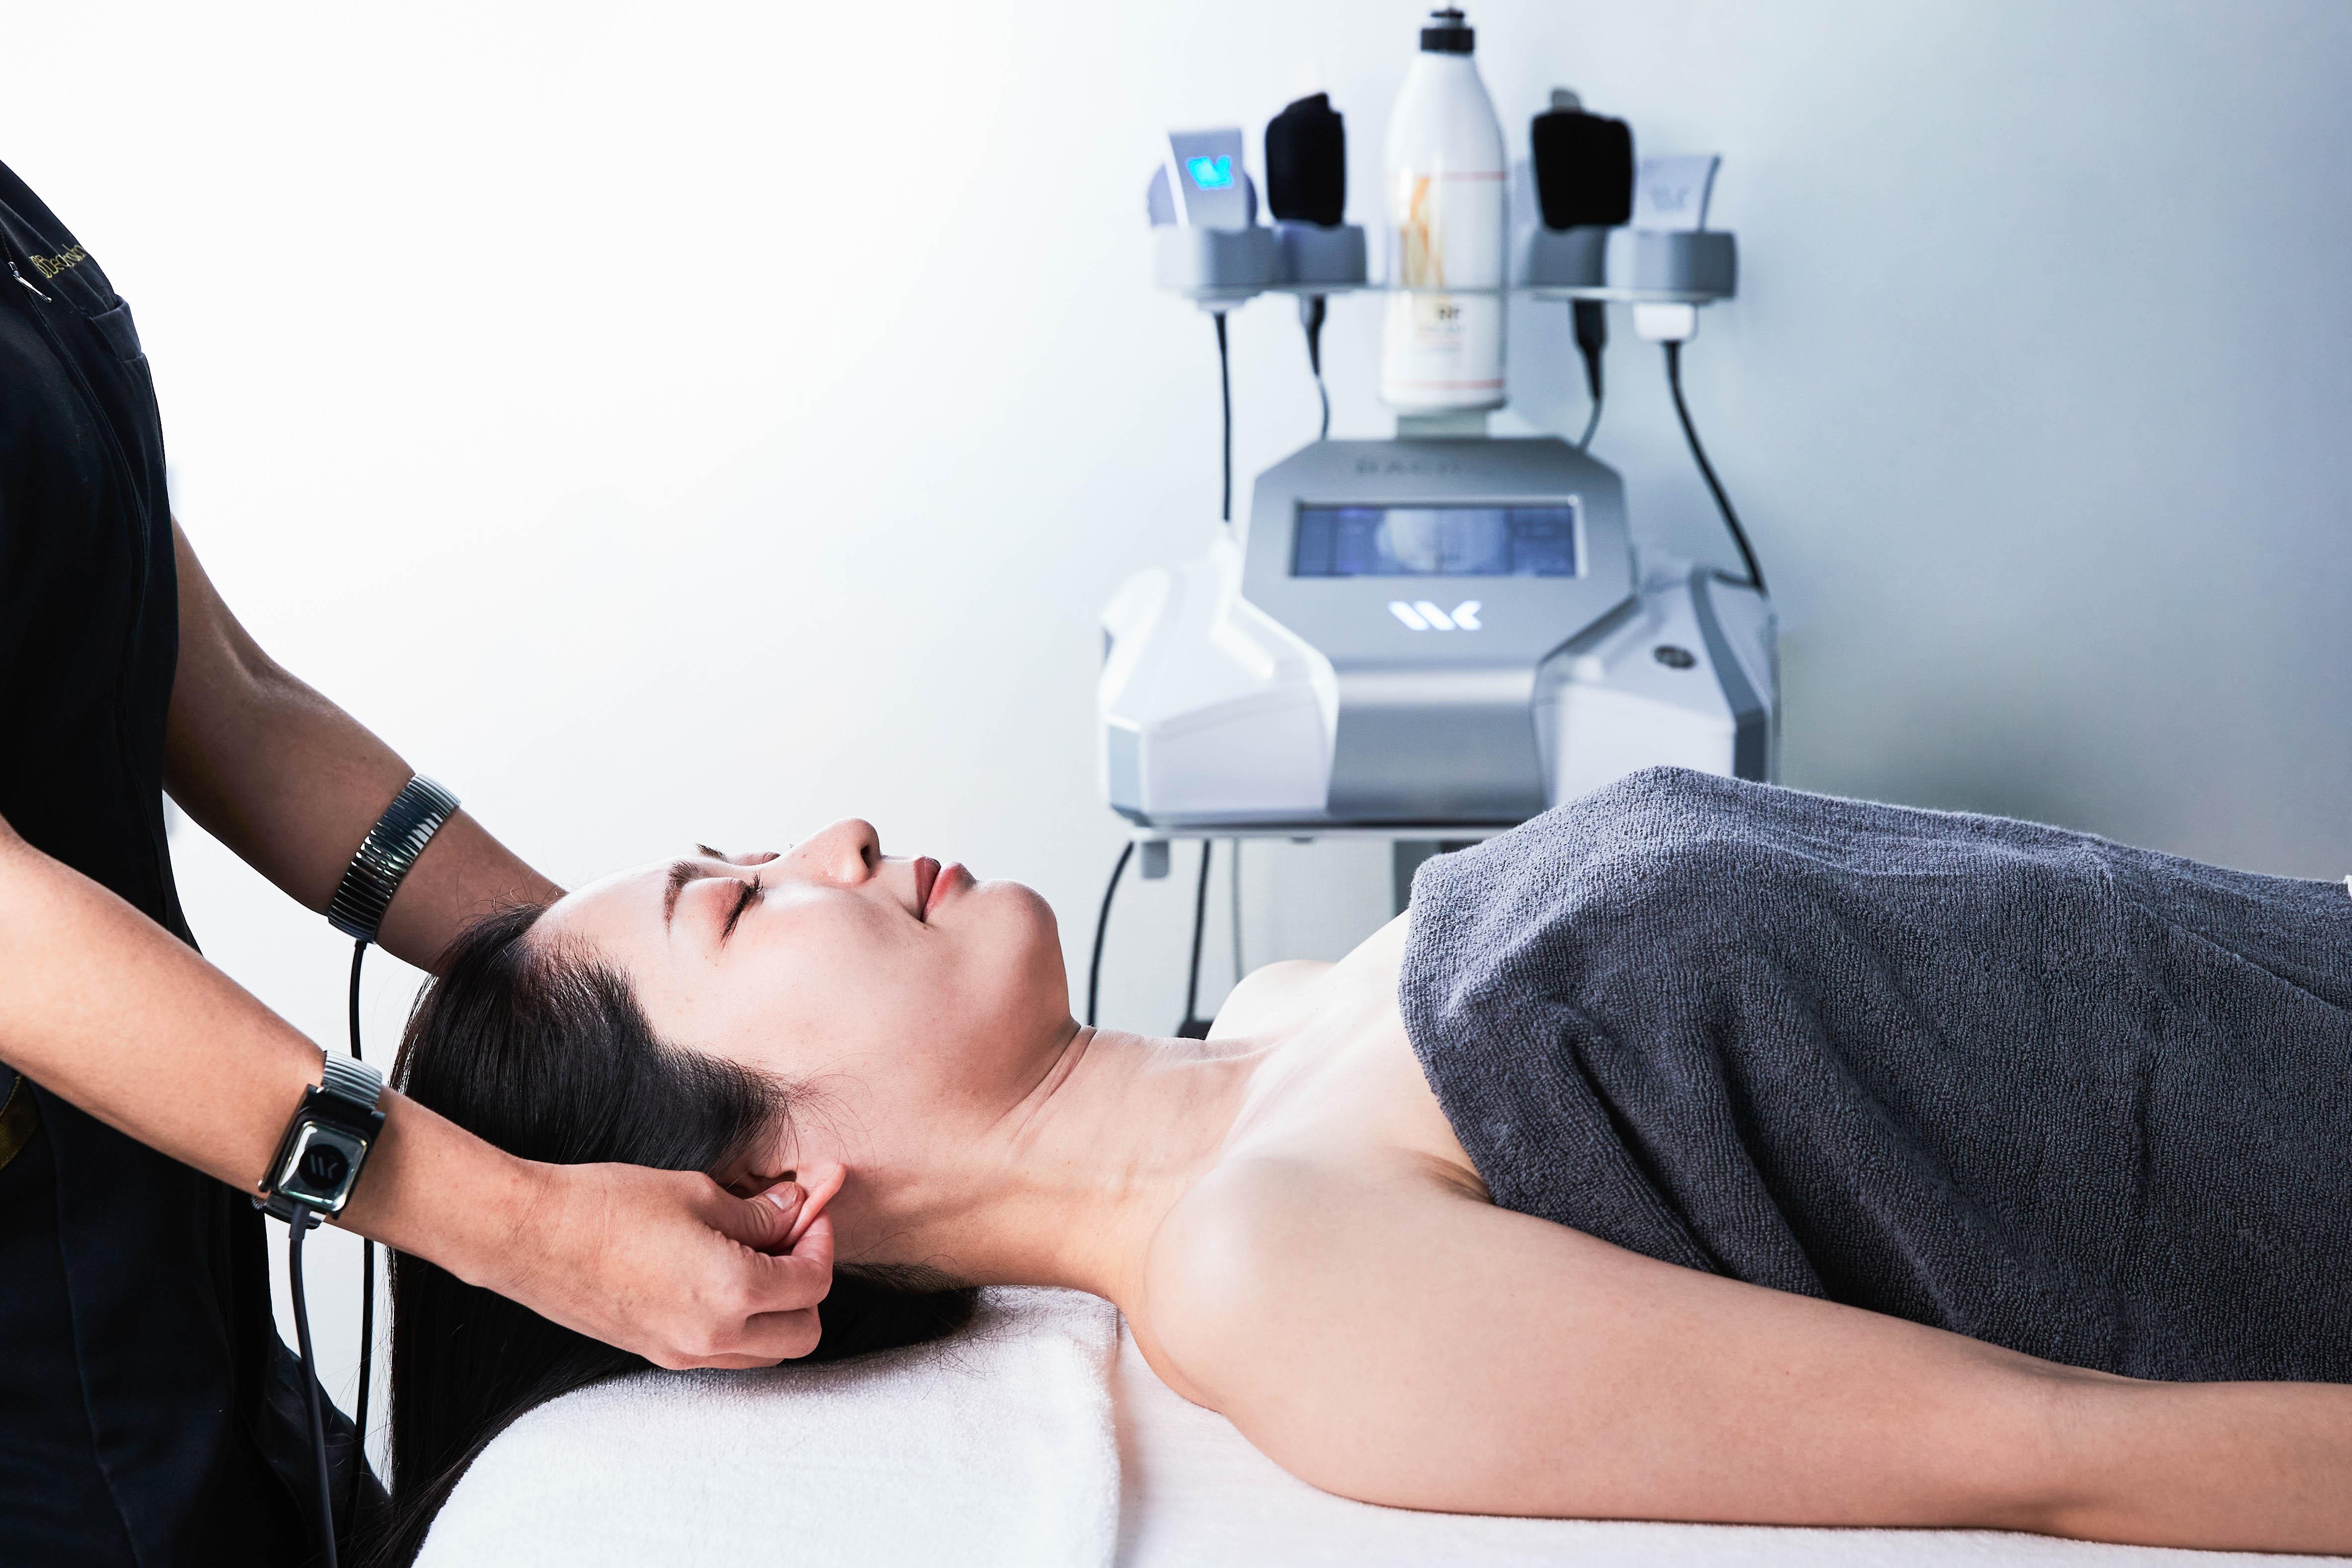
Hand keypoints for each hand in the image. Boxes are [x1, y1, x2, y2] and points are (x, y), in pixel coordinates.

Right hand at [486, 1160, 837, 1369]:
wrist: (530, 1236)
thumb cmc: (609, 1206)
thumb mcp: (698, 1195)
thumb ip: (759, 1212)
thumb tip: (798, 1209)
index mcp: (733, 1294)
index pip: (814, 1284)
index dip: (820, 1243)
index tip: (807, 1214)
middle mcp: (713, 1338)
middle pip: (804, 1333)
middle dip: (810, 1286)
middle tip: (790, 1241)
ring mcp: (683, 1354)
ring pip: (768, 1353)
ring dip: (780, 1312)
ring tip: (757, 1259)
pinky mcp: (656, 1355)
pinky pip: (727, 1355)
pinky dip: (744, 1326)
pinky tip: (722, 1279)